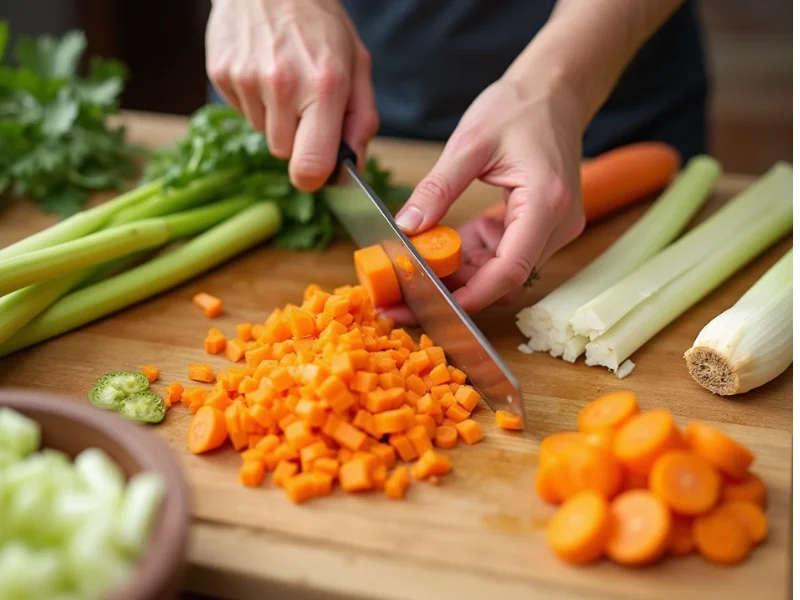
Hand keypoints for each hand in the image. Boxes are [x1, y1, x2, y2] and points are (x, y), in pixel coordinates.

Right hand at [205, 0, 378, 190]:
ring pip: (262, 133)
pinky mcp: (221, 74)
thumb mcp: (357, 64)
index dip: (314, 178)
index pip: (310, 165)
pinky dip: (255, 102)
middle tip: (304, 103)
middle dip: (297, 138)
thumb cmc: (320, 24)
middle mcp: (283, 84)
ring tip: (284, 80)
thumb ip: (361, 120)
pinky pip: (242, 112)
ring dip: (275, 118)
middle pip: (284, 153)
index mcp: (324, 85)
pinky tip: (263, 72)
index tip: (318, 172)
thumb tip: (352, 166)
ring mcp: (247, 79)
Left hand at [389, 76, 585, 321]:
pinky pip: (506, 254)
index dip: (473, 294)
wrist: (553, 92)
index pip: (511, 268)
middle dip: (461, 288)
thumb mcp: (469, 144)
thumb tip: (407, 227)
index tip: (434, 305)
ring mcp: (554, 228)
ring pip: (505, 270)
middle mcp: (558, 224)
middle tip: (412, 289)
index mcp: (545, 202)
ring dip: (466, 271)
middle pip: (507, 277)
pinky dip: (476, 253)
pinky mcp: (544, 226)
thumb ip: (437, 189)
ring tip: (424, 263)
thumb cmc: (518, 108)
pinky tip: (449, 242)